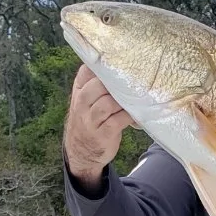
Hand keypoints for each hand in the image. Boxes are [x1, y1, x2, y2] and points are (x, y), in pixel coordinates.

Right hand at [63, 65, 134, 183]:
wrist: (81, 151)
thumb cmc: (90, 120)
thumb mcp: (86, 100)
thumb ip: (96, 83)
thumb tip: (124, 65)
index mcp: (79, 90)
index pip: (87, 70)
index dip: (104, 65)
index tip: (121, 64)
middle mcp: (81, 103)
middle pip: (99, 85)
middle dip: (118, 84)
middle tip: (133, 84)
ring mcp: (90, 120)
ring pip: (109, 102)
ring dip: (125, 101)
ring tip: (136, 99)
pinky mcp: (102, 134)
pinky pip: (118, 120)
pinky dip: (129, 116)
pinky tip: (135, 115)